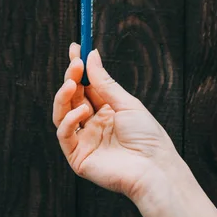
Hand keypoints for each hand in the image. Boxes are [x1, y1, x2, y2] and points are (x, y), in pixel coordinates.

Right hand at [52, 43, 181, 200]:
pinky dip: (68, 120)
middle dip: (71, 78)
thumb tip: (91, 55)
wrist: (154, 168)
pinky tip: (81, 112)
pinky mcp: (77, 156)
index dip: (78, 68)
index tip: (75, 48)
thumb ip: (105, 82)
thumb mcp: (126, 103)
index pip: (86, 86)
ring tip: (72, 84)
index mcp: (106, 112)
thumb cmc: (147, 137)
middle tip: (74, 63)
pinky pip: (64, 134)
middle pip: (72, 97)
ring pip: (61, 114)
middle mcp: (92, 124)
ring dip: (64, 96)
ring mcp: (83, 140)